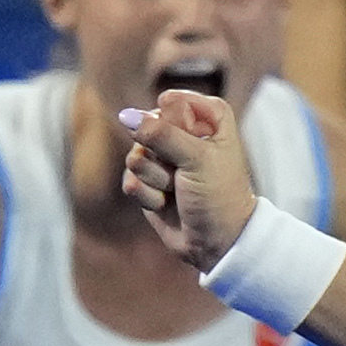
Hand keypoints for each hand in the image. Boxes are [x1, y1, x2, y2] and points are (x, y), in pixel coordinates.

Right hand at [112, 86, 261, 264]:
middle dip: (162, 156)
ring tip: (177, 190)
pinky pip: (130, 179)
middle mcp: (184, 133)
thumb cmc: (219, 196)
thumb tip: (126, 116)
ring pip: (135, 155)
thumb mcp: (196, 158)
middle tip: (184, 173)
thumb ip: (161, 133)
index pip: (172, 102)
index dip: (176, 126)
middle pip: (148, 127)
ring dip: (155, 179)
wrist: (216, 243)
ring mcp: (163, 158)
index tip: (193, 147)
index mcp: (209, 117)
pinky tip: (165, 204)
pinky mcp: (147, 182)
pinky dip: (147, 196)